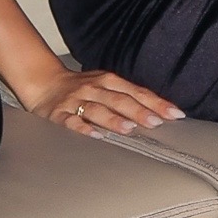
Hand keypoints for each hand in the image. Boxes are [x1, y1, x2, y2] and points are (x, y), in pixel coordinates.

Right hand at [27, 65, 184, 137]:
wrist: (43, 83)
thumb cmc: (81, 88)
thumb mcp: (105, 86)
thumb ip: (129, 97)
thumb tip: (159, 112)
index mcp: (107, 81)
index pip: (136, 92)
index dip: (156, 102)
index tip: (174, 114)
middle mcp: (93, 89)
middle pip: (119, 100)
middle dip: (138, 111)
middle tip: (156, 122)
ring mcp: (75, 101)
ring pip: (96, 109)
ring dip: (113, 119)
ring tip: (129, 129)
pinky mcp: (57, 115)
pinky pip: (70, 122)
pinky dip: (82, 128)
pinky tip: (94, 135)